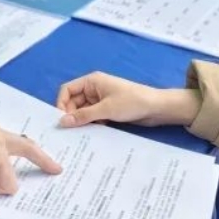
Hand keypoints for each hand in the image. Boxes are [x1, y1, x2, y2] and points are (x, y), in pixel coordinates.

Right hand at [56, 72, 199, 128]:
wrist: (157, 108)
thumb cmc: (131, 102)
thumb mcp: (106, 109)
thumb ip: (83, 116)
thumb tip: (62, 122)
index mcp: (91, 82)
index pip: (67, 90)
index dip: (61, 104)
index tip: (61, 121)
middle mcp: (94, 89)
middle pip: (73, 102)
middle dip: (71, 116)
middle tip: (70, 133)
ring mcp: (101, 100)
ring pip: (83, 112)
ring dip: (81, 122)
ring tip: (79, 137)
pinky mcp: (108, 111)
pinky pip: (93, 118)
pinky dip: (91, 125)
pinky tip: (91, 136)